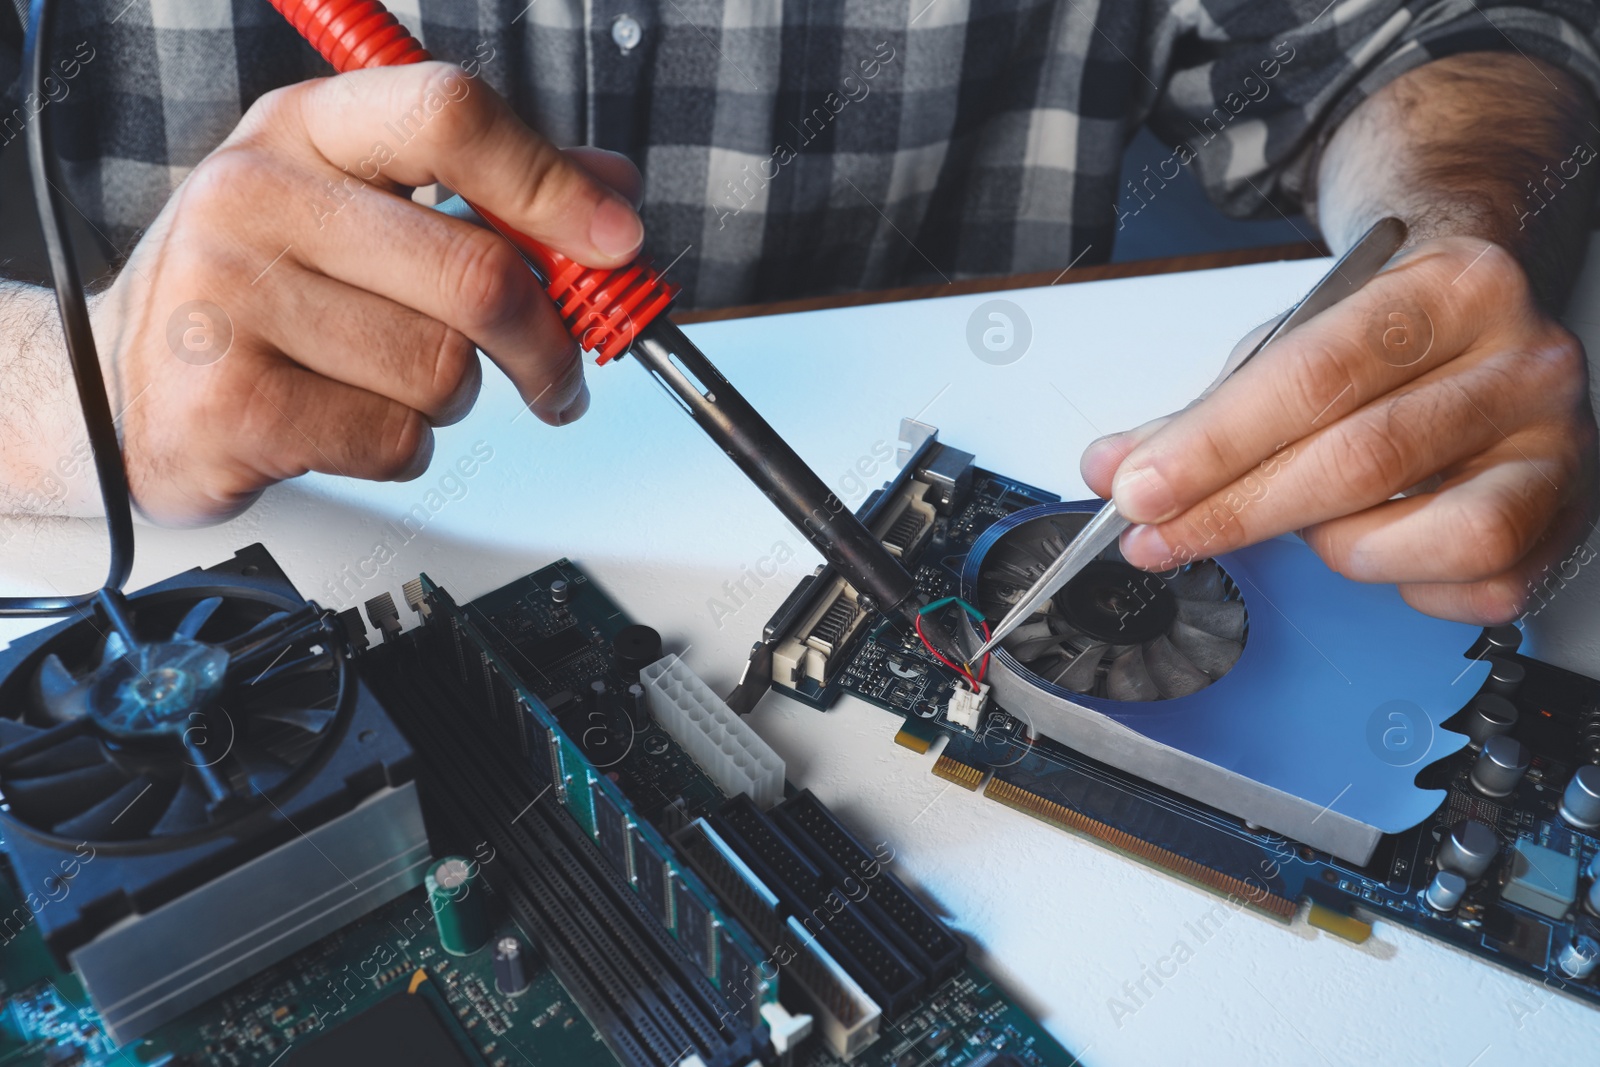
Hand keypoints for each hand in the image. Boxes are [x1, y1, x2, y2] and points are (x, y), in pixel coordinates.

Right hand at [93, 62, 643, 524]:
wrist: (124, 381)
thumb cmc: (264, 287)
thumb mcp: (362, 204)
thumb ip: (491, 193)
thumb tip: (614, 195)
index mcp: (306, 128)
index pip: (451, 116)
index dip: (553, 184)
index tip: (616, 243)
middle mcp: (257, 196)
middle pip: (478, 275)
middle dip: (547, 343)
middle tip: (555, 373)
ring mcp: (230, 300)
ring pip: (444, 370)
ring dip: (452, 397)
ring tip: (392, 382)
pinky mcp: (230, 405)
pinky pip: (395, 439)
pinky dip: (400, 448)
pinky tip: (346, 422)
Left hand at [1080, 236, 1596, 623]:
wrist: (1480, 311)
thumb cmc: (1379, 336)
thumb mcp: (1290, 345)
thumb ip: (1201, 414)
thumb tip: (1115, 471)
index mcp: (1454, 288)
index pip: (1315, 378)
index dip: (1215, 446)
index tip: (1139, 488)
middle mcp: (1523, 360)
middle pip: (1360, 459)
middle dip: (1237, 510)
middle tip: (1159, 535)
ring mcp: (1558, 444)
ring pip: (1428, 534)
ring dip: (1338, 545)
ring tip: (1312, 519)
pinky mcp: (1568, 520)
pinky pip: (1468, 586)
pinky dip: (1402, 581)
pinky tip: (1379, 541)